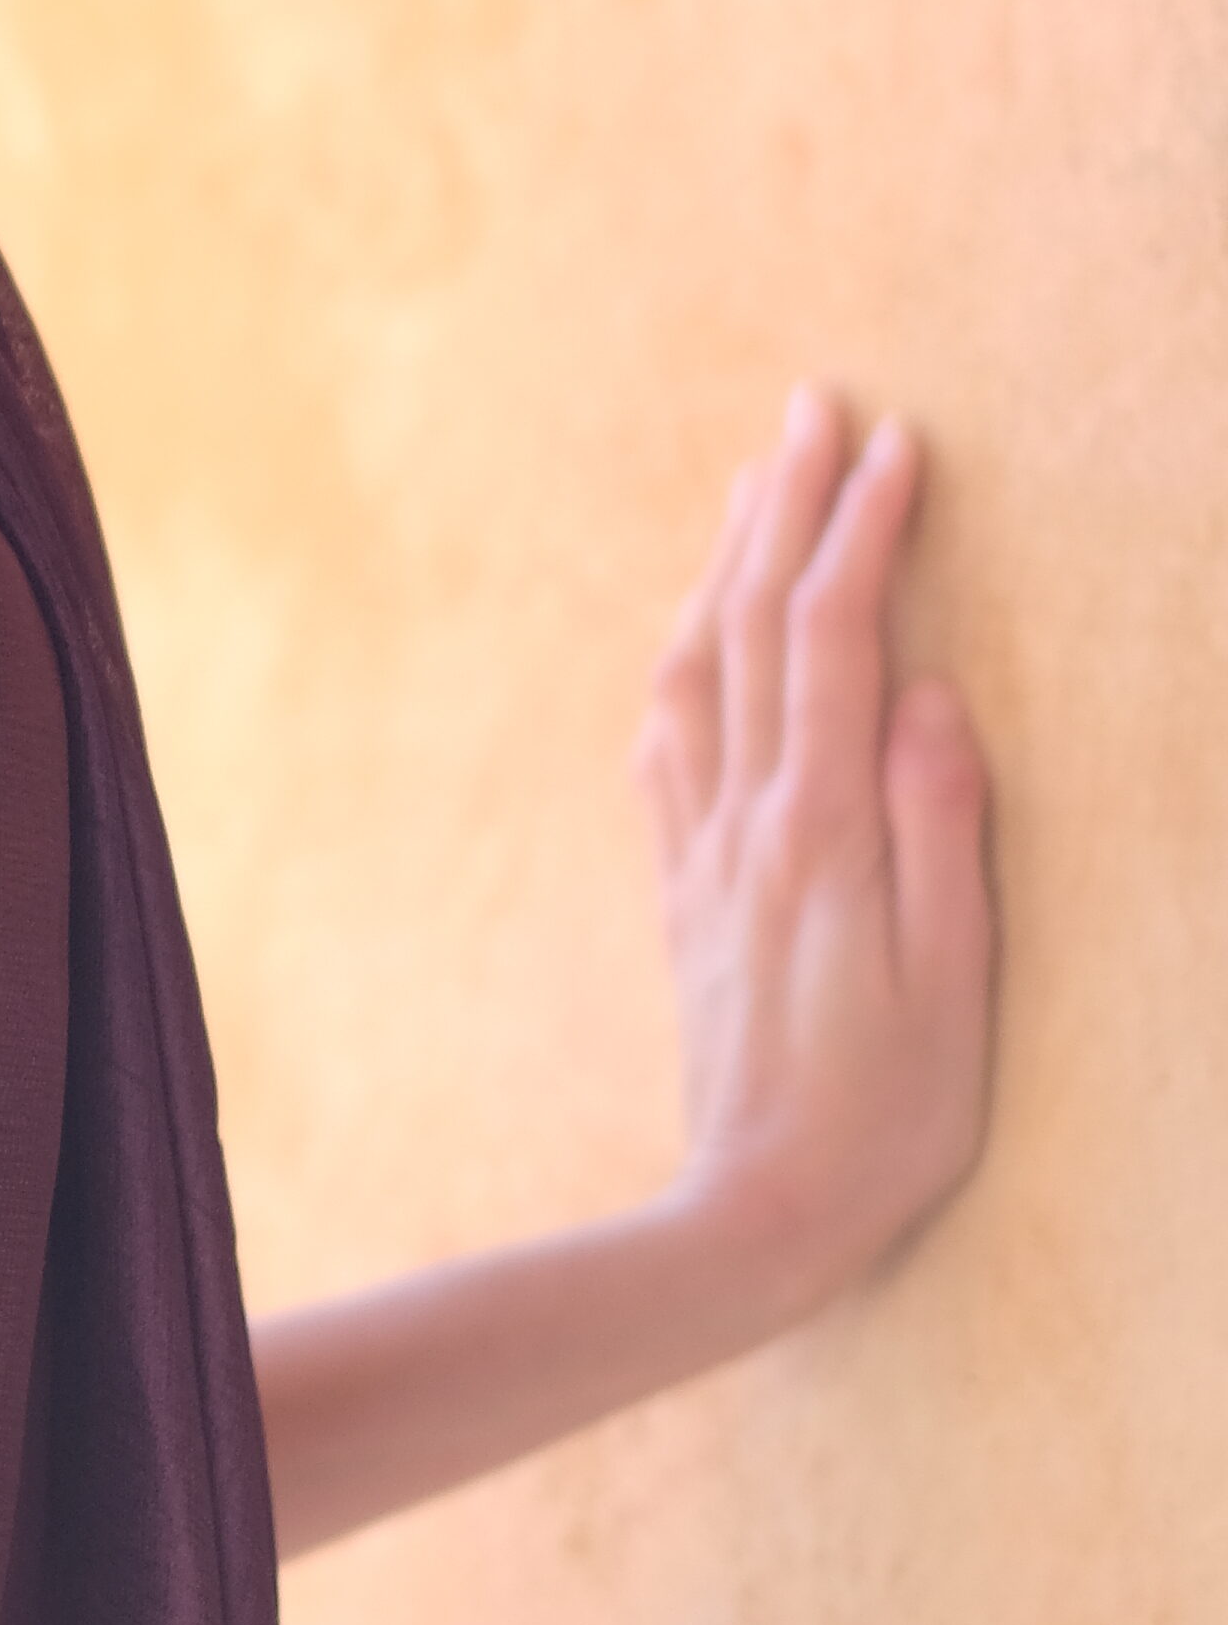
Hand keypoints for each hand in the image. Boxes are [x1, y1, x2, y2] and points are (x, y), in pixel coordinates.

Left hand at [635, 385, 994, 1319]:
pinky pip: (669, 746)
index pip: (835, 640)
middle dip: (784, 507)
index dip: (860, 532)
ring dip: (727, 566)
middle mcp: (746, 825)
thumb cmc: (889, 1114)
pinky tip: (696, 639)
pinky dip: (687, 663)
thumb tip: (929, 694)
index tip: (895, 444)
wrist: (757, 1216)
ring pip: (699, 672)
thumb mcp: (955, 979)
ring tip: (755, 484)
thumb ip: (940, 829)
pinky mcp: (687, 894)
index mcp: (820, 833)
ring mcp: (704, 856)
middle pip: (754, 628)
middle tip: (814, 407)